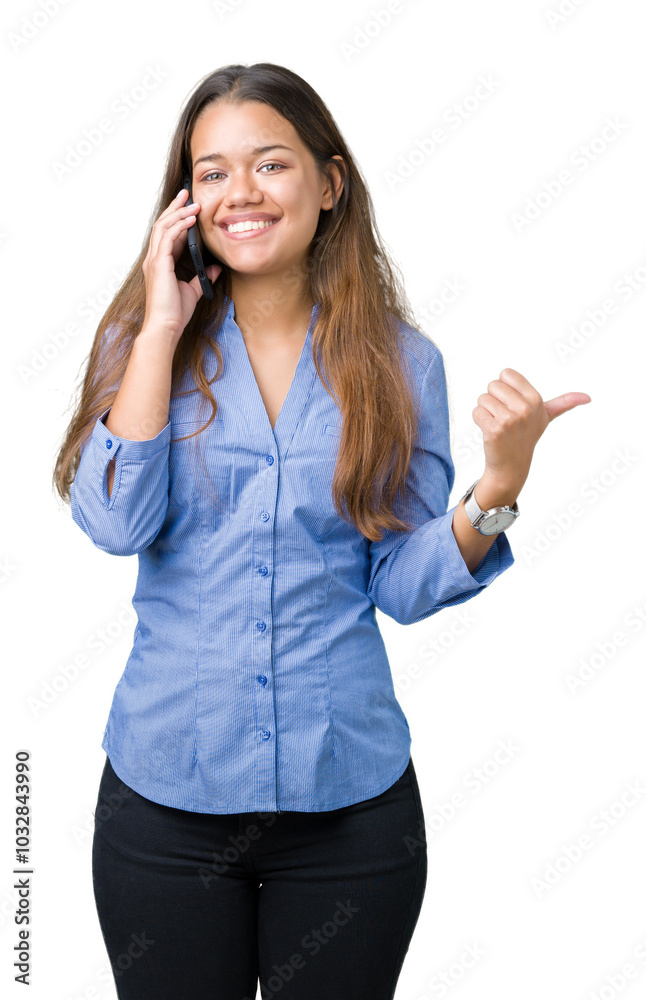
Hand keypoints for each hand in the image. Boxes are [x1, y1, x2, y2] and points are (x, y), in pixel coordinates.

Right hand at [141, 188, 221, 342]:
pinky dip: (179, 226)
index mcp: (160, 264)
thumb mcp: (193, 291)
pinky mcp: (159, 265)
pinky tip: (190, 219)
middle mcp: (154, 259)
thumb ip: (202, 277)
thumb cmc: (175, 313)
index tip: (188, 206)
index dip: (177, 218)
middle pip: (162, 224)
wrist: (165, 327)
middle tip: (187, 193)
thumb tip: (215, 268)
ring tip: (192, 202)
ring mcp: (154, 261)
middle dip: (175, 207)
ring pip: (163, 227)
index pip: (167, 234)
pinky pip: (168, 238)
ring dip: (178, 213)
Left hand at [473, 368, 591, 495]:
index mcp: (536, 399)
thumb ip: (564, 403)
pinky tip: (490, 431)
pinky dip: (479, 420)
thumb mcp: (546, 417)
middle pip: (492, 385)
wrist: (512, 464)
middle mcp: (525, 408)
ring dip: (486, 411)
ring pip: (483, 399)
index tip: (512, 403)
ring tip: (498, 424)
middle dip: (494, 399)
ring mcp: (510, 420)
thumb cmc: (526, 435)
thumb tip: (587, 397)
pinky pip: (477, 412)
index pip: (505, 374)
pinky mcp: (495, 430)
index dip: (504, 388)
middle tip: (504, 416)